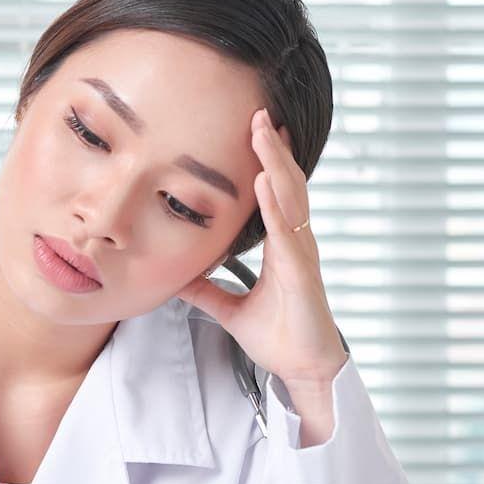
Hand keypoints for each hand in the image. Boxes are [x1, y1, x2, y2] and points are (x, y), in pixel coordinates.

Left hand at [177, 106, 345, 388]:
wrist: (304, 370)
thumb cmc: (280, 337)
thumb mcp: (231, 310)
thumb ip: (208, 291)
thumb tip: (179, 278)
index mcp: (284, 246)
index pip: (276, 193)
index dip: (268, 161)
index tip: (256, 131)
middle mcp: (297, 243)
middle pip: (286, 185)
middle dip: (272, 148)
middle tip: (259, 113)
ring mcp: (301, 255)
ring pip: (290, 198)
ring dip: (275, 162)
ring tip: (262, 131)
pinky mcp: (301, 274)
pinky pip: (288, 232)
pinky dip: (275, 205)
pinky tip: (265, 181)